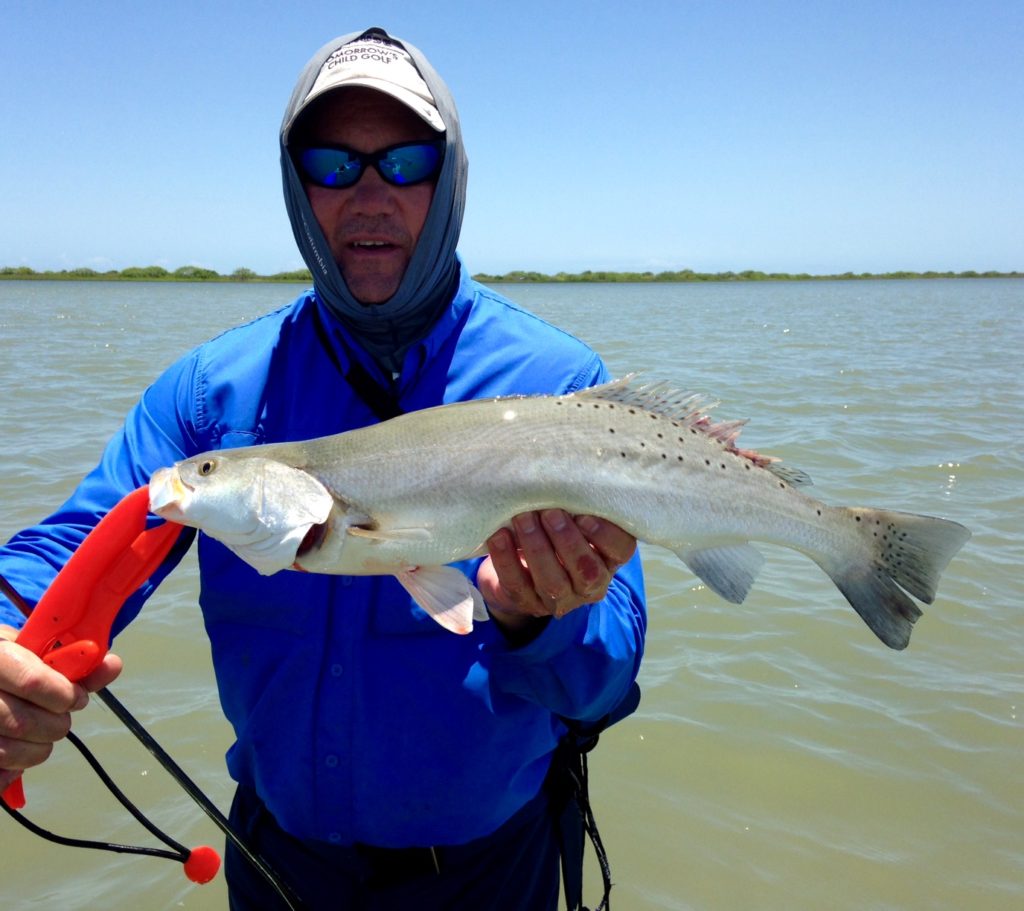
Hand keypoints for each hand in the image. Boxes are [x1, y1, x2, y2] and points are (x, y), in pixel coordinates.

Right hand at [0, 625, 122, 790]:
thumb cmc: (12, 663)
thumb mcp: (36, 652)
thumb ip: (73, 663)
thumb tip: (113, 665)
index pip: (33, 681)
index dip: (64, 694)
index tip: (77, 698)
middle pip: (24, 722)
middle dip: (56, 724)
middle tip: (59, 716)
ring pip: (11, 752)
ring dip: (38, 748)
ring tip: (40, 732)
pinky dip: (15, 768)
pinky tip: (18, 749)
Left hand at [478, 511, 636, 638]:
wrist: (519, 565)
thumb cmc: (553, 531)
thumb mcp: (571, 518)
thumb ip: (574, 506)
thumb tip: (560, 475)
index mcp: (608, 559)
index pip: (621, 550)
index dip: (605, 535)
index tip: (584, 515)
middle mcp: (590, 585)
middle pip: (588, 572)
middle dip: (567, 541)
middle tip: (549, 513)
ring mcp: (560, 600)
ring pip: (553, 583)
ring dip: (537, 548)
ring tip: (522, 519)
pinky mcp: (528, 603)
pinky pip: (517, 585)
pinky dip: (506, 559)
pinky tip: (499, 536)